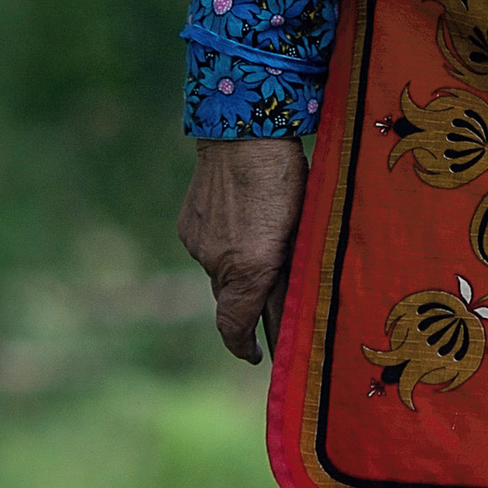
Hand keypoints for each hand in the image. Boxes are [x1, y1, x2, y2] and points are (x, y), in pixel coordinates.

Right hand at [177, 136, 308, 361]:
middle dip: (250, 299)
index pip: (235, 328)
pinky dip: (223, 245)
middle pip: (231, 299)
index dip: (244, 347)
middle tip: (272, 284)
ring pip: (219, 272)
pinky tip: (240, 219)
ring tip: (260, 234)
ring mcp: (199, 244)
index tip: (256, 355)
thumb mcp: (300, 229)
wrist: (242, 132)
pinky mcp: (188, 226)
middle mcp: (218, 263)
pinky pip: (206, 249)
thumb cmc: (285, 178)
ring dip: (237, 266)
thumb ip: (289, 273)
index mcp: (250, 269)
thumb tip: (287, 309)